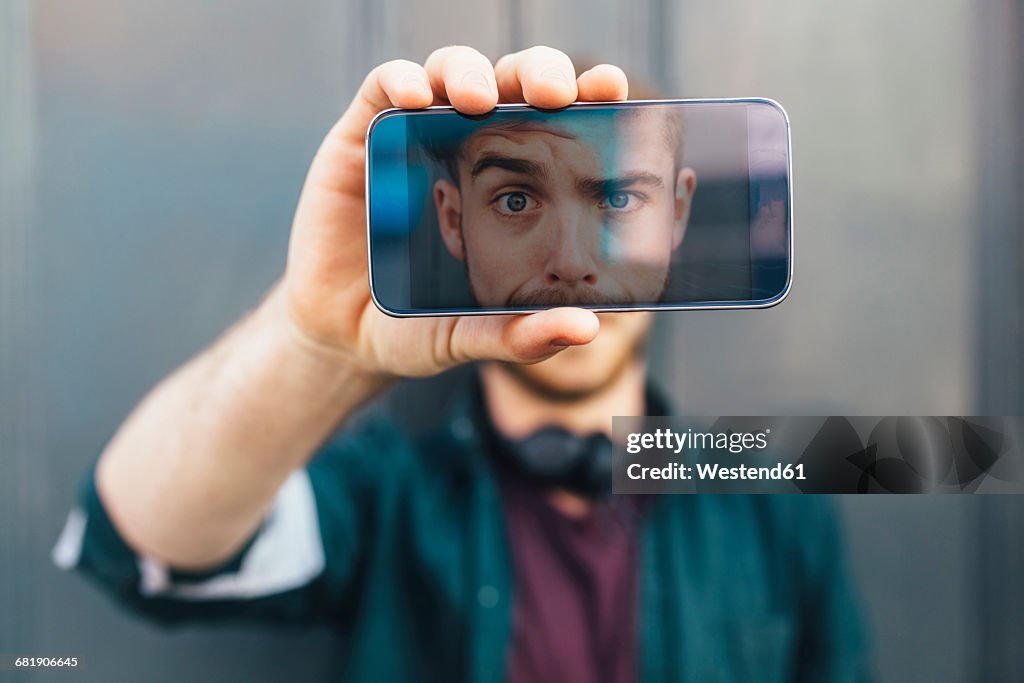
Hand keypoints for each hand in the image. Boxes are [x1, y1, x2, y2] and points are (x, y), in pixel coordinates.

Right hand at [279, 46, 628, 377]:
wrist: (344, 334)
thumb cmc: (419, 326)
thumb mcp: (472, 335)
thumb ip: (522, 334)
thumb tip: (585, 328)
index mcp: (514, 180)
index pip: (559, 123)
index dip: (588, 97)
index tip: (612, 93)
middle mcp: (470, 147)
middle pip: (513, 83)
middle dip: (538, 74)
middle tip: (554, 94)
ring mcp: (416, 137)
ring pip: (454, 72)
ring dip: (472, 73)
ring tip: (479, 100)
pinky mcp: (362, 135)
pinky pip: (385, 87)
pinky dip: (404, 81)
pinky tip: (417, 100)